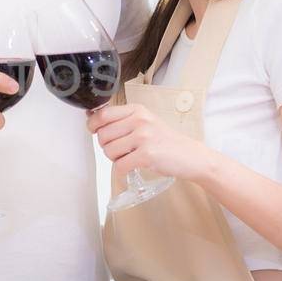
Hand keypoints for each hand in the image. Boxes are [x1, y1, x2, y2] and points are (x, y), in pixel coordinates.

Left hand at [86, 102, 210, 183]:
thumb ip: (122, 120)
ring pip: (109, 151)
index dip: (93, 125)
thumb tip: (90, 118)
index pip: (103, 114)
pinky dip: (123, 170)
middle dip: (106, 146)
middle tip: (120, 150)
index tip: (94, 131)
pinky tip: (133, 167)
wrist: (191, 156)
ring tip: (129, 157)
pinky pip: (120, 165)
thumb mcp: (145, 122)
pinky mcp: (147, 155)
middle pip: (102, 135)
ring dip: (115, 159)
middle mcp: (140, 120)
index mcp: (137, 110)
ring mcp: (144, 137)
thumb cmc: (165, 141)